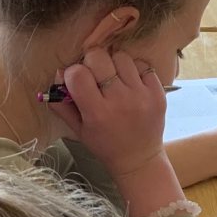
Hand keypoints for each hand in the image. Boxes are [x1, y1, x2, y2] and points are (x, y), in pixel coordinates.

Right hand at [48, 45, 167, 182]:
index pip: (78, 73)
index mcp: (97, 113)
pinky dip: (133, 70)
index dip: (74, 73)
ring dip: (113, 65)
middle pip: (98, 57)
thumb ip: (62, 103)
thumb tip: (59, 72)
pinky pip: (141, 64)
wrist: (139, 159)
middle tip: (95, 77)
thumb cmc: (104, 144)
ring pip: (120, 56)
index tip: (77, 82)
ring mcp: (141, 95)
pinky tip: (130, 84)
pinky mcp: (157, 92)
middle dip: (92, 63)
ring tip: (114, 80)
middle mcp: (120, 101)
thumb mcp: (78, 129)